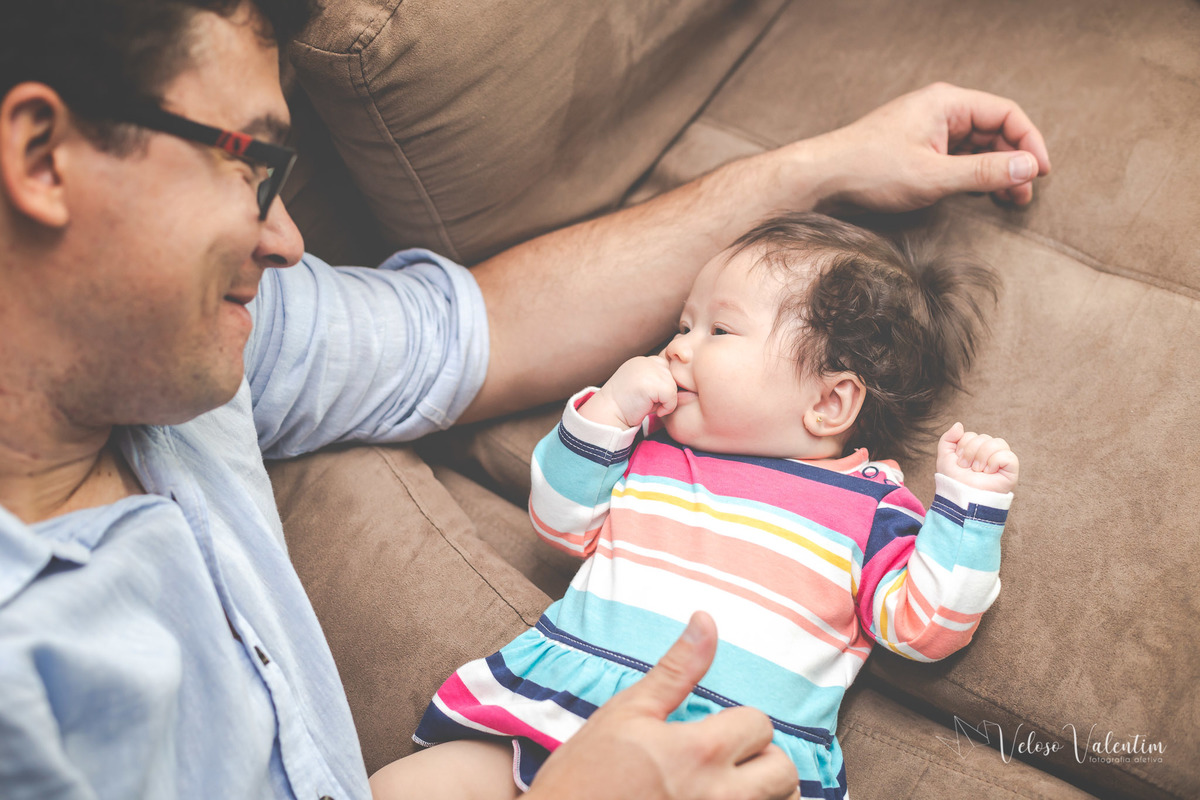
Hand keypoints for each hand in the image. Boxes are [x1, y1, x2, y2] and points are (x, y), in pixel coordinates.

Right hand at [526, 613, 799, 799]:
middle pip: (784, 772)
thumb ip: (677, 669)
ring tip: (730, 786)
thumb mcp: (627, 711)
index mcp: (702, 751)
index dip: (740, 722)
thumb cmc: (585, 773)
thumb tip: (706, 621)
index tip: (715, 730)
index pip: (760, 724)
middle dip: (764, 760)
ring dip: (765, 792)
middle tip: (732, 760)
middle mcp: (720, 796)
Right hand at [579, 355, 678, 428]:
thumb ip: (664, 385)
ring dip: (665, 401)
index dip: (664, 387)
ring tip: (646, 404)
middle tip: (646, 402)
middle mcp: (647, 361)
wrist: (608, 414)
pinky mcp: (652, 382)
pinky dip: (665, 407)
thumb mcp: (647, 391)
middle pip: (674, 377)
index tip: (649, 397)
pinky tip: (649, 409)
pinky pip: (672, 396)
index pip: (669, 369)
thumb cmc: (627, 407)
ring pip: (674, 387)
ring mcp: (649, 369)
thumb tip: (691, 393)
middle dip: (665, 394)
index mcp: (644, 361)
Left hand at [805, 82, 1050, 211]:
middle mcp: (940, 109)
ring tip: (1009, 200)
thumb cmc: (870, 170)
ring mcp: (928, 128)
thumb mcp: (934, 176)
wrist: (822, 178)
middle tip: (1024, 195)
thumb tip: (1029, 168)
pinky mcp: (918, 147)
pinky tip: (981, 194)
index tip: (1041, 173)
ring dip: (995, 171)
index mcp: (947, 102)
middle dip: (1014, 161)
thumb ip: (984, 172)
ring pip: (977, 145)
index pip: (1006, 114)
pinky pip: (957, 156)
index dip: (1030, 142)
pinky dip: (973, 174)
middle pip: (994, 130)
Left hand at [937, 422, 1018, 493]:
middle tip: (967, 467)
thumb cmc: (954, 480)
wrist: (960, 496)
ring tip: (978, 470)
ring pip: (998, 442)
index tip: (959, 462)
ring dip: (982, 456)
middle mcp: (990, 455)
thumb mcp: (945, 457)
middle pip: (985, 437)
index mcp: (976, 451)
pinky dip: (994, 462)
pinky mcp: (1011, 471)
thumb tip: (959, 425)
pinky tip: (989, 472)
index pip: (973, 435)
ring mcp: (1001, 462)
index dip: (963, 446)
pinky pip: (1008, 455)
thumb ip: (948, 438)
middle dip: (971, 451)